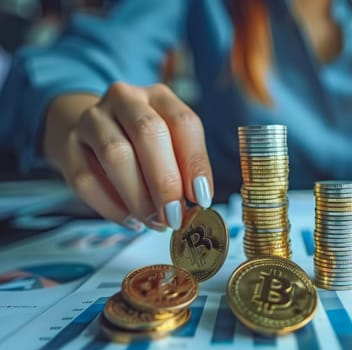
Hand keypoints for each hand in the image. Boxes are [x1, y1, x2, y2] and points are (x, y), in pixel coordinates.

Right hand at [43, 83, 213, 230]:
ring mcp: (92, 119)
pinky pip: (87, 179)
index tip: (201, 197)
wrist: (90, 132)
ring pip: (116, 154)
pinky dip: (112, 206)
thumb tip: (195, 203)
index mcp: (159, 96)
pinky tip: (131, 220)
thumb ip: (184, 168)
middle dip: (165, 180)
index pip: (183, 123)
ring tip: (155, 221)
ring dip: (139, 196)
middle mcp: (125, 99)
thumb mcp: (170, 143)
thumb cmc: (142, 144)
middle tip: (175, 215)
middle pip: (149, 133)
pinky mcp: (68, 145)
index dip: (195, 162)